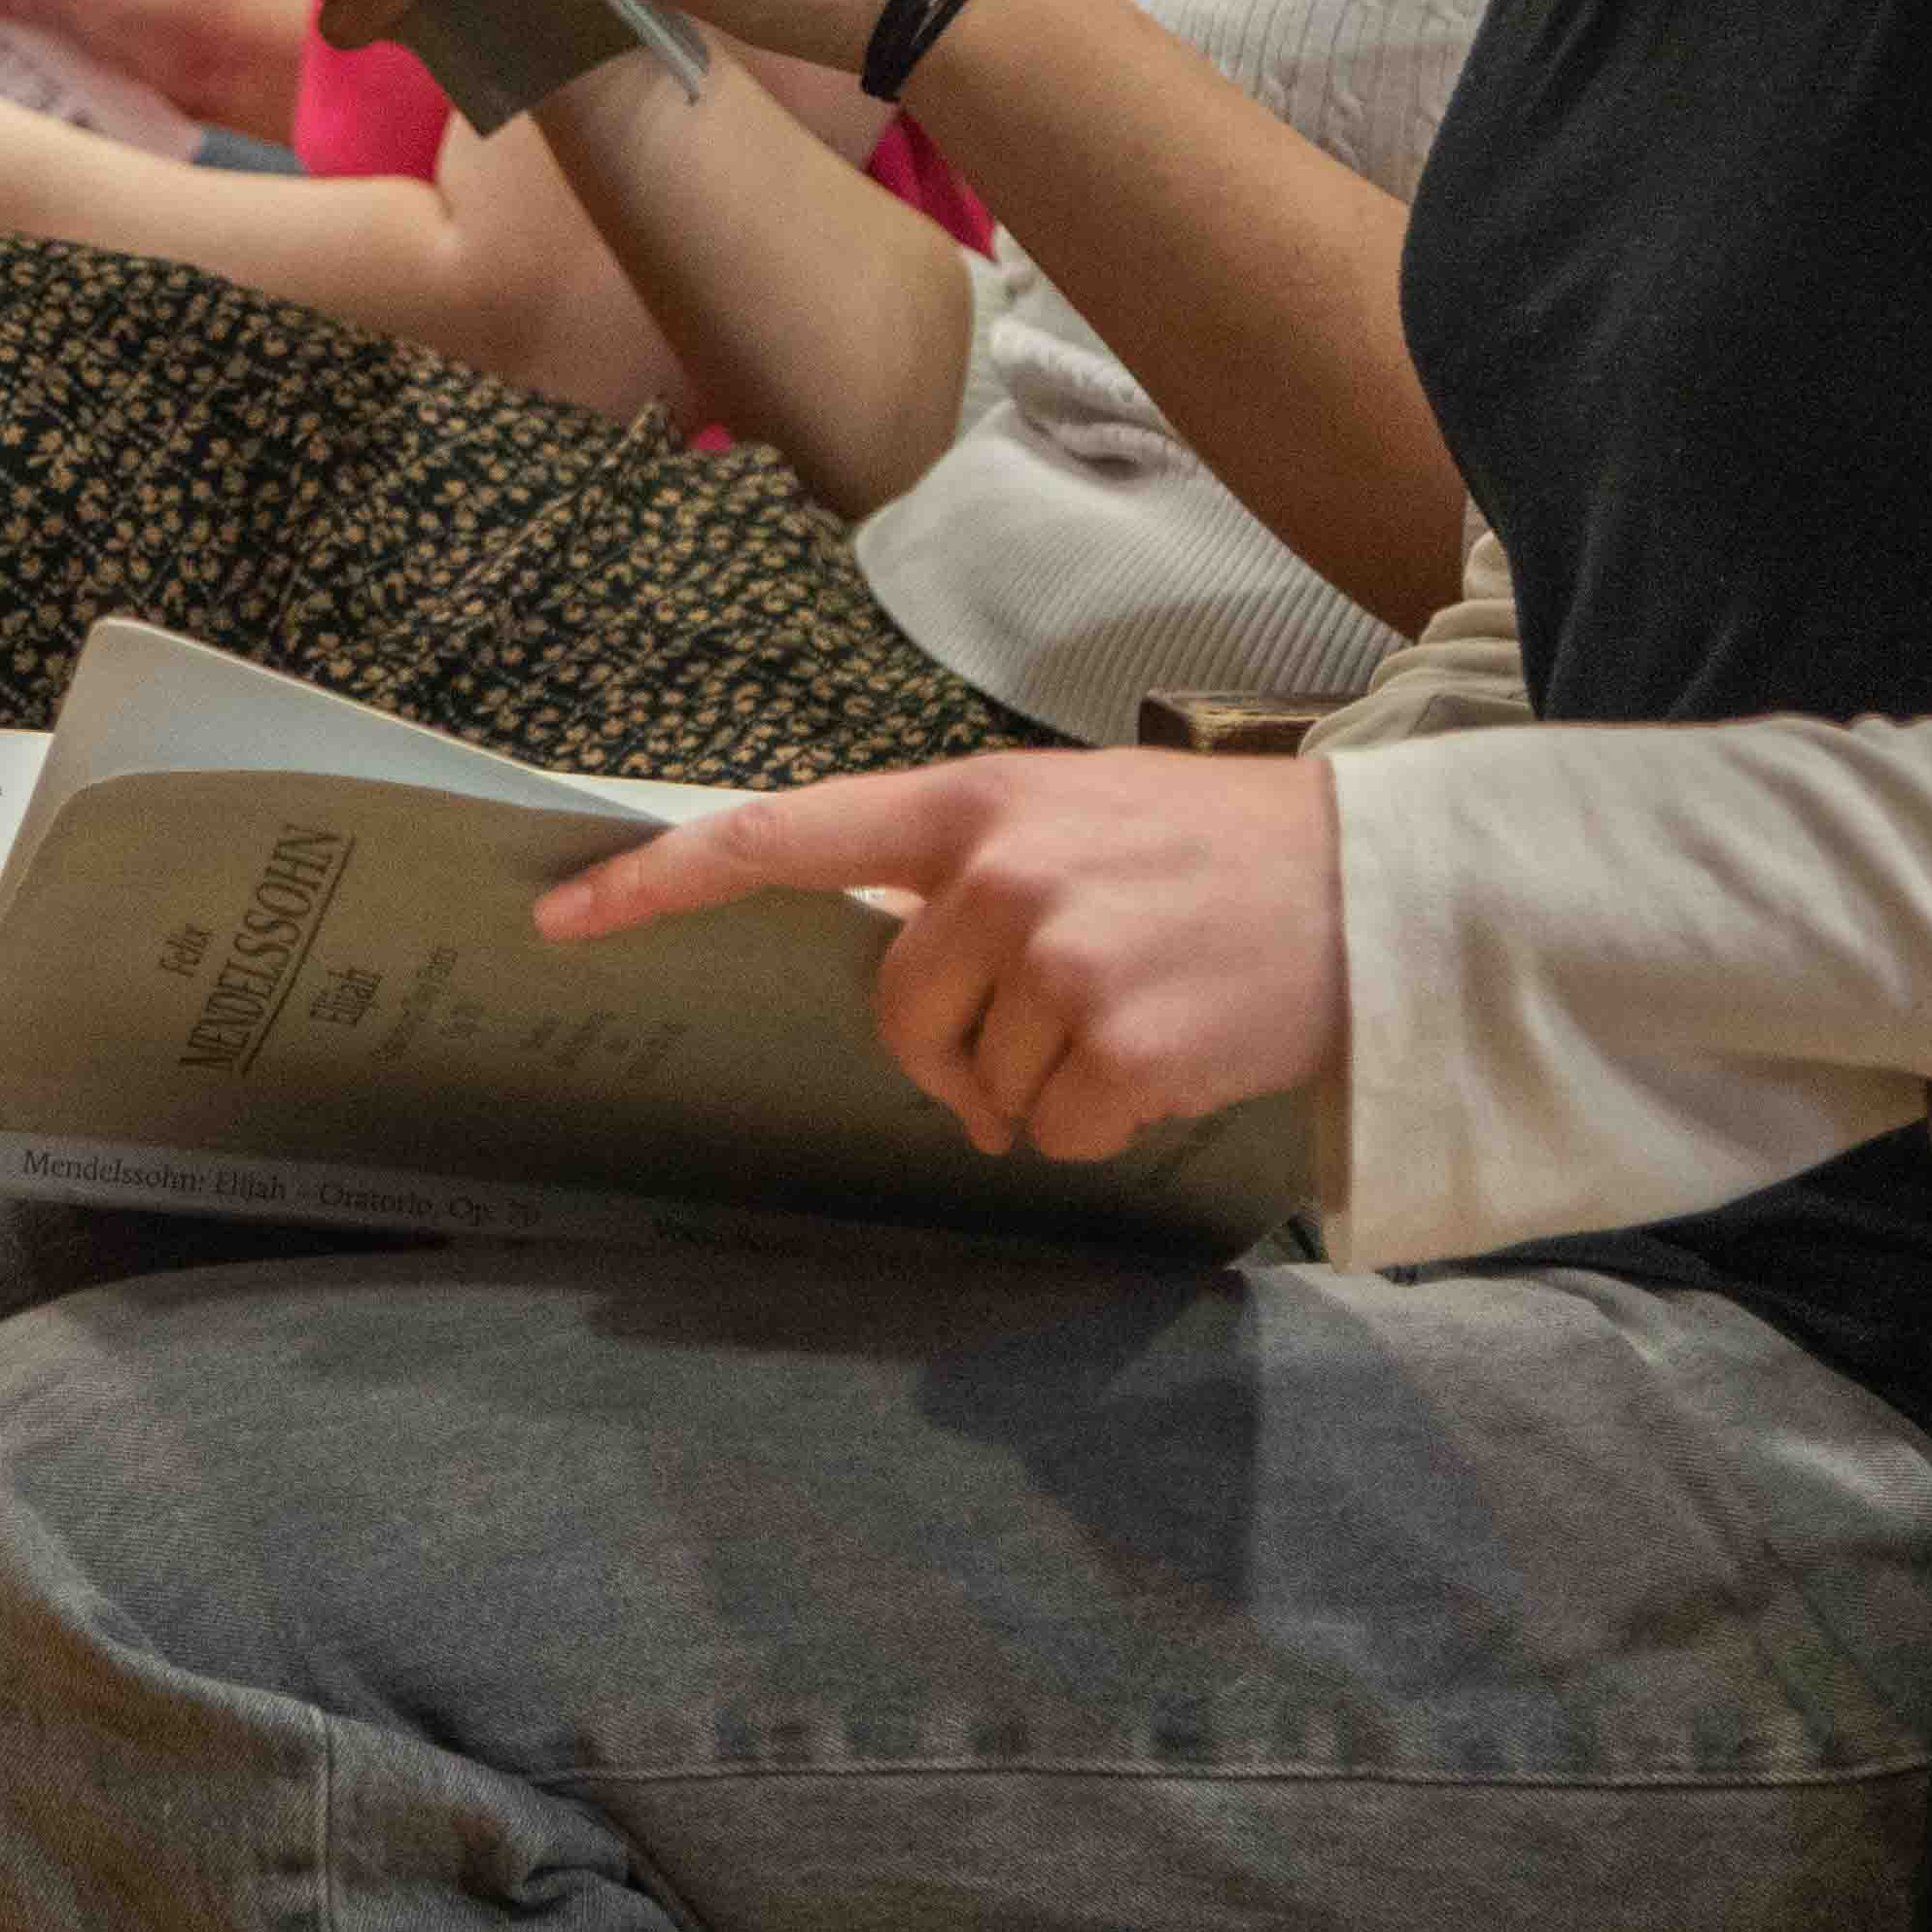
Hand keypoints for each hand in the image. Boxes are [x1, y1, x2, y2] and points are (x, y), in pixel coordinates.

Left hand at [539, 750, 1344, 1163]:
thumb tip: (887, 978)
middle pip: (901, 1015)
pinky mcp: (1116, 1047)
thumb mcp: (1074, 814)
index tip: (557, 918)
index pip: (783, 835)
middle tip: (1058, 1013)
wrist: (1374, 895)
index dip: (660, 880)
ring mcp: (1058, 962)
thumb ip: (964, 868)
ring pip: (981, 1087)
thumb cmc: (1214, 854)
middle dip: (959, 1048)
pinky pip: (1055, 1131)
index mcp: (973, 800)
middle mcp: (999, 874)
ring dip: (1046, 1084)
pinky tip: (1171, 1055)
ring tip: (1139, 1011)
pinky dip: (1103, 1121)